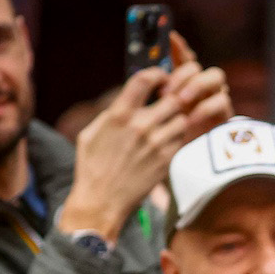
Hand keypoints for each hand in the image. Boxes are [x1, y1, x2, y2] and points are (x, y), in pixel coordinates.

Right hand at [59, 33, 231, 241]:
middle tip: (173, 96)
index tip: (160, 76)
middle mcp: (141, 127)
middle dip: (175, 94)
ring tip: (170, 118)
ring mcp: (157, 144)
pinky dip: (178, 135)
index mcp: (119, 115)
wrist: (102, 200)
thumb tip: (129, 100)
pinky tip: (169, 136)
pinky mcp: (167, 160)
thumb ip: (112, 113)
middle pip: (173, 98)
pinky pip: (182, 139)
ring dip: (179, 116)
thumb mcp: (92, 132)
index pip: (145, 80)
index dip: (156, 73)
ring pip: (182, 119)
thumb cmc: (92, 166)